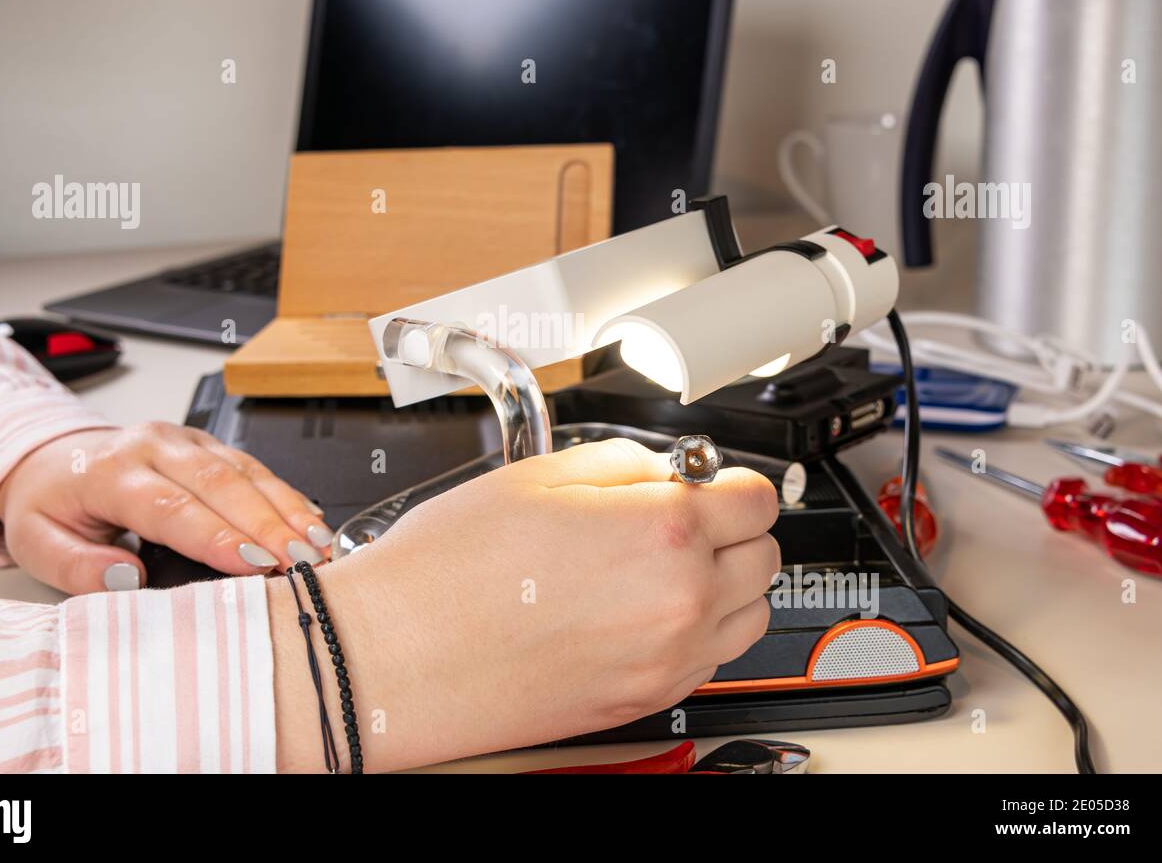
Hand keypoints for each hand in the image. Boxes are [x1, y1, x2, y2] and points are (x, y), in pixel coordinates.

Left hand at [0, 422, 331, 593]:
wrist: (52, 457)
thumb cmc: (52, 503)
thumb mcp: (36, 542)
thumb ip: (76, 566)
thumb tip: (126, 577)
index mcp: (110, 471)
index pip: (170, 505)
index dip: (216, 535)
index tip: (253, 564)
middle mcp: (155, 446)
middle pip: (220, 484)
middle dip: (267, 525)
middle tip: (302, 561)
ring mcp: (187, 441)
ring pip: (246, 471)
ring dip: (287, 509)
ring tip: (318, 546)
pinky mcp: (210, 445)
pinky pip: (255, 468)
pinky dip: (287, 496)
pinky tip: (312, 521)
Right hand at [272, 438, 779, 771]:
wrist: (396, 657)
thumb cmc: (447, 571)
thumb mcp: (535, 475)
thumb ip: (622, 462)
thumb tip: (662, 467)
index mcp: (659, 531)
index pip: (756, 496)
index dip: (726, 478)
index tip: (703, 480)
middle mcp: (679, 602)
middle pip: (765, 555)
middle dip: (730, 528)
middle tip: (677, 517)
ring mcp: (666, 660)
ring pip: (750, 614)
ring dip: (724, 583)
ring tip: (663, 566)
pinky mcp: (644, 700)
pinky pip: (710, 660)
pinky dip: (697, 631)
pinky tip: (640, 610)